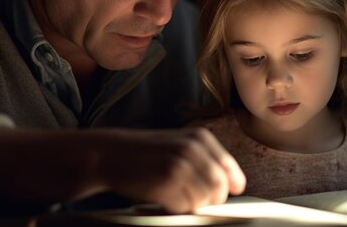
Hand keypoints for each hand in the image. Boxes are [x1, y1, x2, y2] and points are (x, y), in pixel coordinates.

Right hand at [98, 127, 245, 213]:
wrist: (111, 154)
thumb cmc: (147, 152)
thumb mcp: (180, 144)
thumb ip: (206, 159)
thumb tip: (235, 185)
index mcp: (199, 137)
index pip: (228, 167)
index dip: (232, 183)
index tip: (233, 191)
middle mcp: (192, 149)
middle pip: (219, 187)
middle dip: (212, 199)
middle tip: (197, 199)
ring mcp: (179, 166)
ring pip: (203, 200)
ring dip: (192, 204)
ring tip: (176, 195)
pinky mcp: (165, 184)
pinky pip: (184, 207)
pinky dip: (176, 208)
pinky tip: (163, 197)